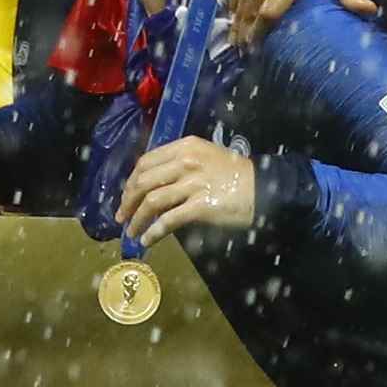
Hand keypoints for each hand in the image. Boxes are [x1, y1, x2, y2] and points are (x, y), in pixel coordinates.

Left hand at [115, 136, 256, 243]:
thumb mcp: (205, 157)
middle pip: (143, 181)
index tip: (125, 196)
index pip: (145, 162)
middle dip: (127, 201)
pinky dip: (153, 232)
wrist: (264, 187)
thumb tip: (154, 184)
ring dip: (137, 219)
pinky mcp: (200, 206)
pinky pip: (168, 220)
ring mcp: (193, 184)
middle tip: (122, 216)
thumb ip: (179, 164)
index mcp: (184, 147)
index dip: (130, 181)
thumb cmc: (234, 173)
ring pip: (152, 202)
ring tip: (132, 232)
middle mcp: (185, 162)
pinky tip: (148, 240)